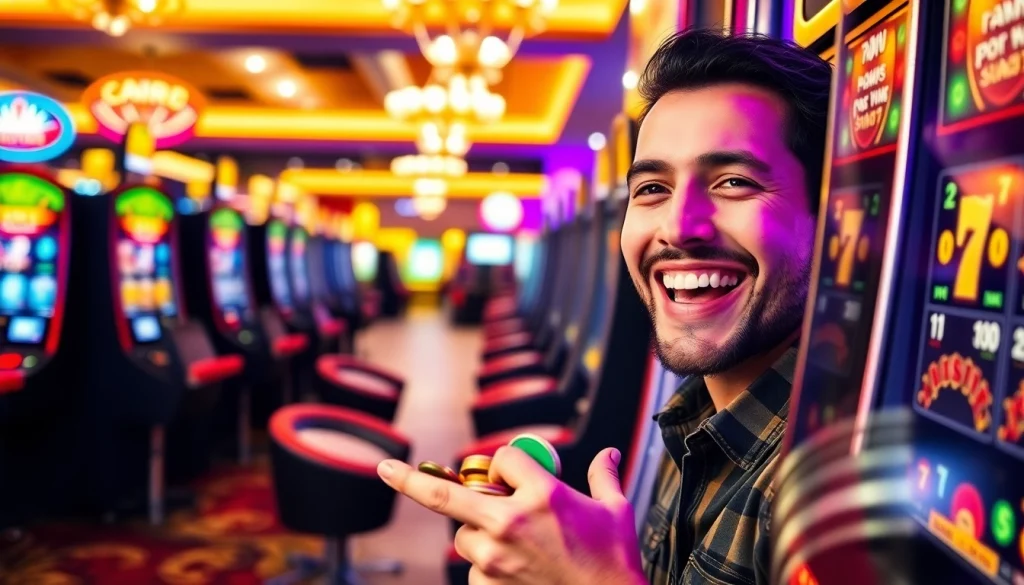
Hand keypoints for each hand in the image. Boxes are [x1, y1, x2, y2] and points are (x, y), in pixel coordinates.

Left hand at [377, 446, 645, 584]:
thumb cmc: (614, 561)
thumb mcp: (615, 511)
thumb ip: (603, 476)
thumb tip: (609, 452)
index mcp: (542, 494)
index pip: (501, 458)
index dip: (505, 464)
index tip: (512, 474)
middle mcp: (510, 522)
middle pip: (445, 494)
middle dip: (409, 481)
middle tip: (385, 470)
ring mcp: (494, 558)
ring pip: (463, 536)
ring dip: (478, 535)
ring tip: (518, 549)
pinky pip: (473, 569)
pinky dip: (486, 568)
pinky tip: (518, 573)